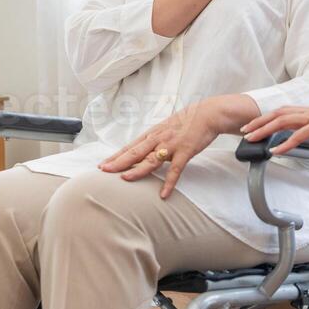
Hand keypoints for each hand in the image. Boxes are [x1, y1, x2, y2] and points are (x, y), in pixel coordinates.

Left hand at [97, 99, 229, 198]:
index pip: (130, 146)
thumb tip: (142, 151)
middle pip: (135, 152)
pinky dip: (169, 182)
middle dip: (118, 162)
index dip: (115, 156)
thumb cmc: (186, 122)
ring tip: (125, 179)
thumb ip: (154, 140)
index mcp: (152, 134)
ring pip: (151, 160)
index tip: (102, 164)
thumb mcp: (165, 129)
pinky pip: (176, 170)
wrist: (207, 114)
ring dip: (137, 170)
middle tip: (103, 170)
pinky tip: (163, 194)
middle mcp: (158, 139)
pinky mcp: (185, 151)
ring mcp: (171, 145)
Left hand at [240, 74, 308, 153]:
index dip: (268, 117)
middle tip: (244, 131)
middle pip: (276, 115)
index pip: (283, 113)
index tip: (256, 123)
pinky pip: (299, 135)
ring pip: (281, 123)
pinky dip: (286, 143)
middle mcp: (307, 112)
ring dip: (264, 131)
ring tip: (251, 139)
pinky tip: (276, 150)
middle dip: (258, 123)